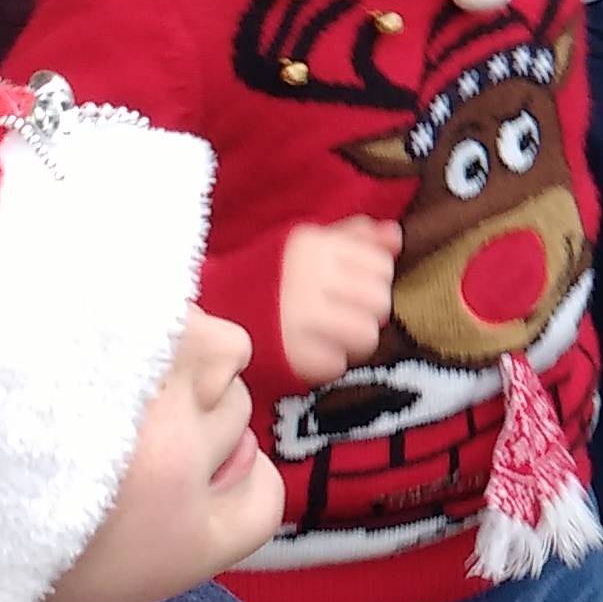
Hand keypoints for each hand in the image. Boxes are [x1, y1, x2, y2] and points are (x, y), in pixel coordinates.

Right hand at [278, 215, 401, 387]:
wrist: (208, 311)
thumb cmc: (265, 276)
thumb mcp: (306, 244)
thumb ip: (353, 237)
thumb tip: (395, 236)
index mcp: (313, 245)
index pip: (380, 265)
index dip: (374, 279)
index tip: (353, 287)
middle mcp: (306, 277)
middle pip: (379, 302)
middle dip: (368, 312)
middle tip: (345, 315)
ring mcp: (296, 318)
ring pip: (365, 336)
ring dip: (352, 341)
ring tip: (330, 336)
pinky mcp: (287, 355)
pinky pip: (336, 365)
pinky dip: (327, 363)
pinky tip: (310, 351)